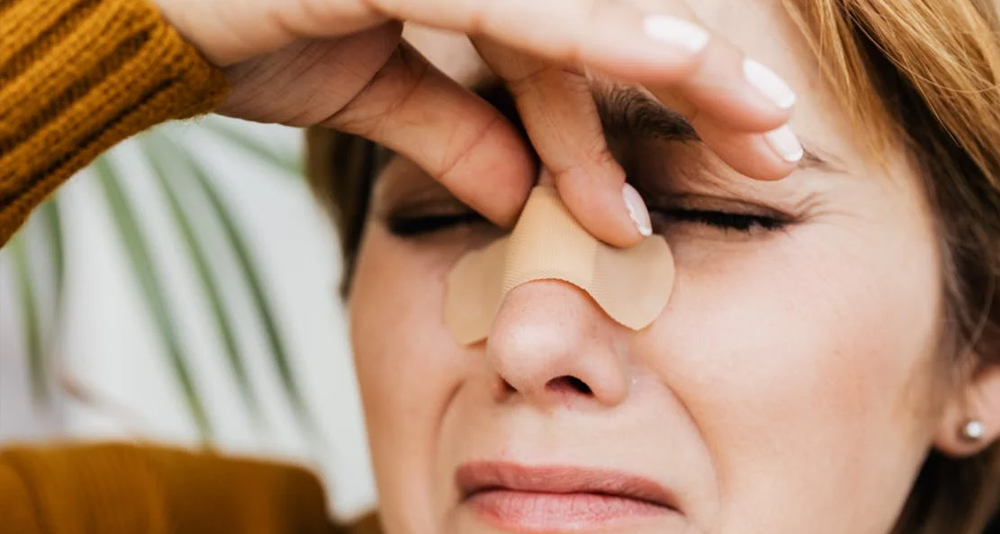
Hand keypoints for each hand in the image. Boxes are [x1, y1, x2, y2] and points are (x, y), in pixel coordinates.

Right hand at [153, 0, 797, 245]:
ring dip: (681, 66)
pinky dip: (602, 39)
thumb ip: (460, 133)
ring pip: (588, 12)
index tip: (720, 166)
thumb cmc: (257, 33)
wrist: (147, 10)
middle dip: (700, 87)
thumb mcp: (380, 97)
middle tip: (782, 146)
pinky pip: (525, 8)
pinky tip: (684, 63)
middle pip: (613, 22)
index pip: (580, 50)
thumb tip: (525, 198)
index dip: (649, 108)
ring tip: (766, 126)